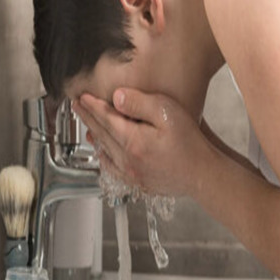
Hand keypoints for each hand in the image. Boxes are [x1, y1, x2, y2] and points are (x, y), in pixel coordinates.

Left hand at [72, 88, 208, 197]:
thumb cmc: (190, 143)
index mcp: (132, 140)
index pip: (105, 118)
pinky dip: (103, 158)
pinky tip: (103, 154)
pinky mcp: (138, 182)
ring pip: (104, 151)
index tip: (82, 97)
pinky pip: (113, 169)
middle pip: (101, 134)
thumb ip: (140, 104)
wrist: (202, 174)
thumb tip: (117, 97)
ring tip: (86, 126)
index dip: (92, 106)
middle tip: (77, 107)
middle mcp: (127, 158)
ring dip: (93, 136)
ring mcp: (131, 172)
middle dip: (87, 118)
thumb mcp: (167, 113)